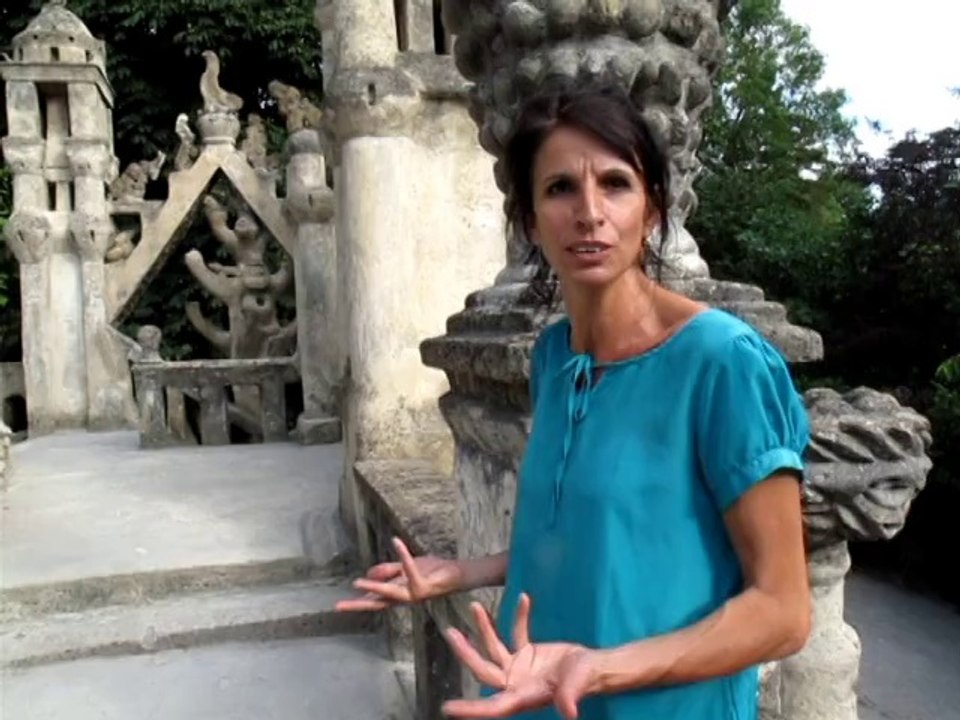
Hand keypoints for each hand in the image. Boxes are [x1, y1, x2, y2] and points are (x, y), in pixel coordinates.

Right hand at [334, 536, 463, 610]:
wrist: (455, 574)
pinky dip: (403, 555)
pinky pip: (410, 569)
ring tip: (357, 581)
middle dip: (357, 604)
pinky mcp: (423, 586)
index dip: (356, 603)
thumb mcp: (405, 568)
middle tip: (338, 606)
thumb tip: (368, 573)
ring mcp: (413, 594)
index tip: (337, 606)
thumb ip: (388, 571)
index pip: (373, 600)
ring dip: (374, 586)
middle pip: (376, 603)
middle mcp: (403, 597)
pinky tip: (396, 542)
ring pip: (390, 592)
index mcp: (397, 594)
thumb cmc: (431, 571)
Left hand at [442, 594, 597, 719]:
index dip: (470, 709)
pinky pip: (516, 633)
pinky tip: (524, 598)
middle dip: (466, 653)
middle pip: (483, 670)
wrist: (596, 668)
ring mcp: (519, 668)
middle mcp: (516, 683)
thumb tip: (570, 713)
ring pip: (493, 648)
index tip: (446, 709)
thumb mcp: (578, 685)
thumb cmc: (587, 679)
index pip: (492, 706)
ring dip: (484, 628)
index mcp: (523, 696)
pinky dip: (519, 617)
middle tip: (450, 633)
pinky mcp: (527, 653)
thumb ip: (570, 696)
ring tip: (474, 606)